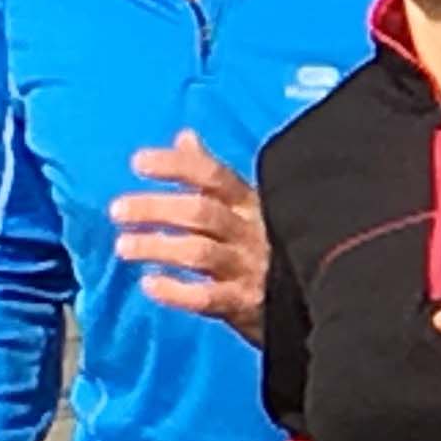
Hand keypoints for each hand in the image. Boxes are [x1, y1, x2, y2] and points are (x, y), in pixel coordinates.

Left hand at [112, 130, 267, 341]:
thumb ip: (213, 176)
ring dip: (158, 247)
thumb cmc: (273, 249)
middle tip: (117, 211)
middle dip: (155, 208)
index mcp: (252, 205)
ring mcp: (250, 269)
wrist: (323, 299)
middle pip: (201, 213)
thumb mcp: (249, 207)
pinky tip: (150, 285)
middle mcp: (251, 232)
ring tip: (123, 246)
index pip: (214, 177)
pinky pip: (208, 298)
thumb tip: (185, 136)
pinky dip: (176, 291)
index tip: (139, 163)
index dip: (177, 166)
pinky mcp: (247, 305)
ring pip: (200, 253)